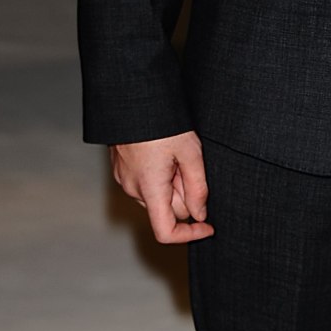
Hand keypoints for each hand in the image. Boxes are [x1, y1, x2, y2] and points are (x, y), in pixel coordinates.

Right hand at [109, 130, 214, 244]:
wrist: (133, 96)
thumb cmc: (162, 120)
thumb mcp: (190, 151)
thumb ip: (197, 187)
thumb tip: (200, 214)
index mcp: (149, 188)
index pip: (166, 232)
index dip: (190, 235)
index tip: (209, 226)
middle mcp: (133, 189)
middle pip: (166, 210)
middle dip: (184, 195)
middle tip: (190, 164)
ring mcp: (125, 178)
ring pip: (157, 196)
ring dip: (172, 184)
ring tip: (176, 153)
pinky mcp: (122, 168)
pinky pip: (146, 183)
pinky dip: (160, 175)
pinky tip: (164, 151)